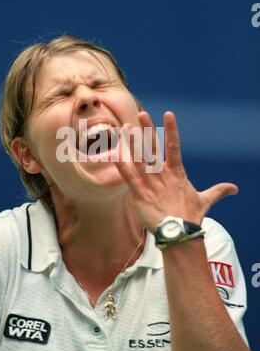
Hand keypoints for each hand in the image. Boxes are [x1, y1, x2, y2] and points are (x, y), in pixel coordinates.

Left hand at [114, 111, 237, 232]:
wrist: (180, 236)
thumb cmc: (191, 217)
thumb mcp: (204, 200)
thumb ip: (217, 191)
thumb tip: (234, 189)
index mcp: (177, 173)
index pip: (175, 147)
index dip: (172, 130)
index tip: (168, 114)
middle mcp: (163, 176)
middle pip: (154, 150)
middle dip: (148, 131)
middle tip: (142, 114)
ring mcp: (151, 185)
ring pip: (140, 160)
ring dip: (134, 144)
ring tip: (127, 128)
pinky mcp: (140, 196)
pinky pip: (130, 179)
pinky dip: (123, 167)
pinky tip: (116, 155)